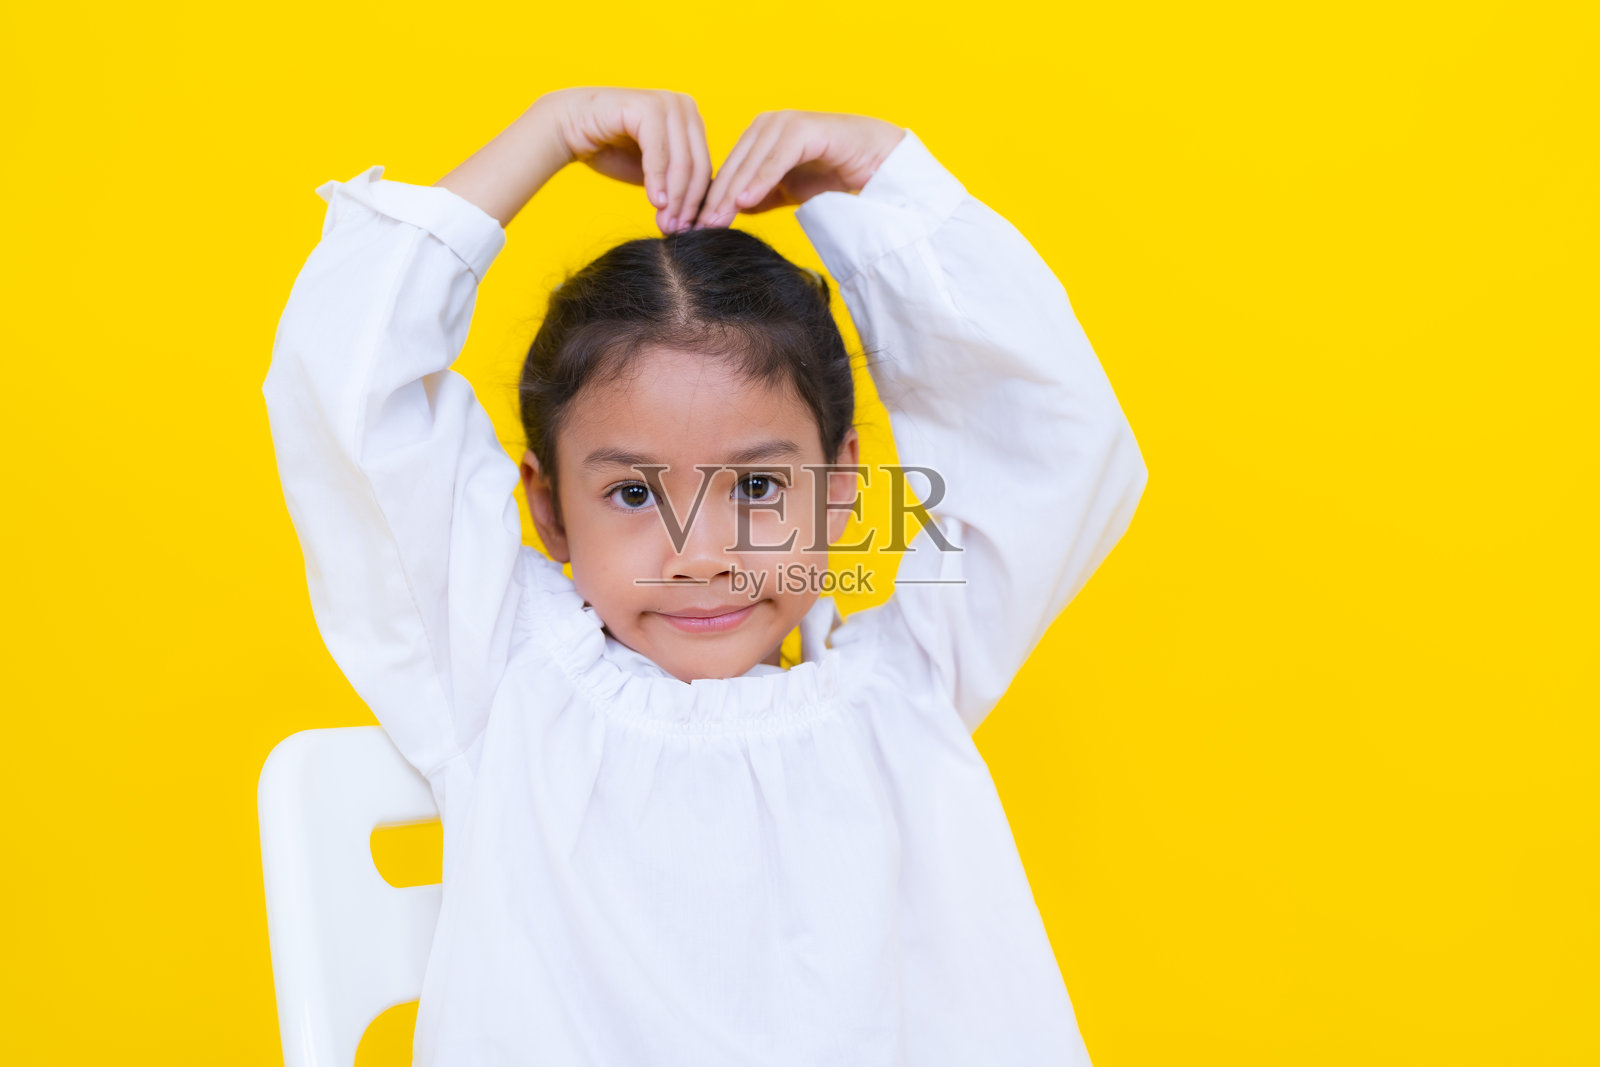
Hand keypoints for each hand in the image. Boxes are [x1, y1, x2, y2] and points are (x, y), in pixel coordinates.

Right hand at [542, 86, 712, 233]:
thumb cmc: (611, 150)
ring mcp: (668, 103)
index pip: (705, 168)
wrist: (569, 128)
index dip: (699, 204)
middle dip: (688, 204)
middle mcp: (685, 106)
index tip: (691, 232)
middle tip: (678, 232)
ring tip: (666, 224)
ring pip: (682, 162)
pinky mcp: (647, 106)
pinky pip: (659, 152)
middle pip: (698, 166)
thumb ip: (677, 186)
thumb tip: (702, 218)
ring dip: (675, 198)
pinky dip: (658, 180)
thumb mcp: (653, 173)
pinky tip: (655, 203)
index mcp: (691, 120)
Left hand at [692, 110, 905, 227]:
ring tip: (716, 220)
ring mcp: (787, 124)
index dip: (710, 200)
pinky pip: (778, 156)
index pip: (727, 171)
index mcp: (759, 137)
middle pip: (733, 166)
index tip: (693, 228)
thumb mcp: (788, 191)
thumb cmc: (835, 175)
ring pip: (751, 162)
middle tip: (697, 228)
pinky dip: (761, 178)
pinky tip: (745, 201)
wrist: (877, 165)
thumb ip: (761, 196)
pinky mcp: (807, 129)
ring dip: (731, 192)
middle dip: (714, 199)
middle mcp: (769, 125)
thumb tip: (731, 210)